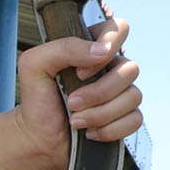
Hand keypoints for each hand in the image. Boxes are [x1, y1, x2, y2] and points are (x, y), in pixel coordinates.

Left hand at [8, 22, 142, 169]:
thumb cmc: (37, 101)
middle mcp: (109, 68)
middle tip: (72, 102)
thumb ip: (64, 47)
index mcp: (90, 50)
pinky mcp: (125, 118)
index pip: (118, 29)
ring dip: (101, 114)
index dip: (106, 48)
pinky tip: (90, 132)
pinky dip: (109, 130)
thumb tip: (102, 51)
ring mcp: (120, 94)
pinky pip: (135, 120)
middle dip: (99, 92)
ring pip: (133, 96)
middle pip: (130, 69)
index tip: (80, 71)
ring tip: (76, 120)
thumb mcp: (34, 65)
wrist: (38, 140)